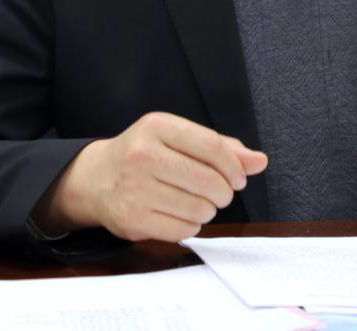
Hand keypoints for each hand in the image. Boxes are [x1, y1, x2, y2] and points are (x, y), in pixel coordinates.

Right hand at [33, 111, 266, 242]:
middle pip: (209, 181)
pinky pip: (182, 230)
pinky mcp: (131, 219)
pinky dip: (189, 226)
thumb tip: (260, 161)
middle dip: (223, 193)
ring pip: (199, 209)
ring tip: (195, 202)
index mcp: (157, 127)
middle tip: (218, 194)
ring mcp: (134, 188)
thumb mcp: (179, 139)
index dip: (234, 166)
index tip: (238, 178)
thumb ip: (222, 148)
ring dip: (207, 211)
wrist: (97, 178)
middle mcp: (142, 155)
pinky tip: (179, 214)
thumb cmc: (146, 155)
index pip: (212, 146)